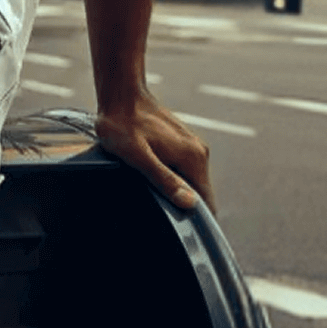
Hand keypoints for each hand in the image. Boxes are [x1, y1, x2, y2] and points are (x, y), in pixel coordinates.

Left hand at [95, 92, 213, 211]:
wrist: (120, 95)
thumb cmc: (123, 125)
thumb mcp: (138, 156)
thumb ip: (164, 179)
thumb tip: (190, 203)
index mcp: (193, 157)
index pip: (206, 201)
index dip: (196, 220)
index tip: (181, 232)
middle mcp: (198, 151)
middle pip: (198, 193)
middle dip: (183, 206)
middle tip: (159, 215)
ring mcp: (191, 146)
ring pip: (190, 181)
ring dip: (175, 192)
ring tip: (153, 196)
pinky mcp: (181, 143)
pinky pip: (182, 169)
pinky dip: (172, 179)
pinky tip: (152, 179)